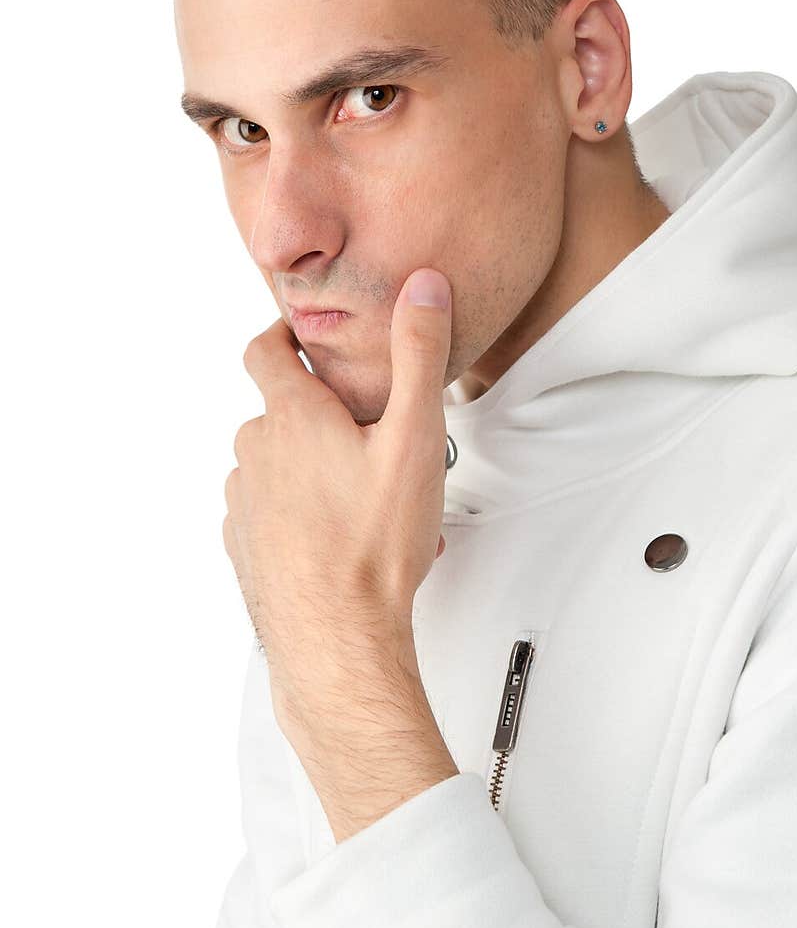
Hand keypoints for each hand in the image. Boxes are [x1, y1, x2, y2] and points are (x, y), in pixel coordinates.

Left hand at [222, 268, 452, 747]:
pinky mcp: (245, 546)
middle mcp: (255, 453)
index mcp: (291, 417)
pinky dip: (302, 515)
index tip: (303, 336)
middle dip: (321, 416)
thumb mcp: (415, 437)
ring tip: (370, 501)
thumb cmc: (373, 545)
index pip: (264, 350)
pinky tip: (346, 539)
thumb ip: (419, 355)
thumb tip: (422, 287)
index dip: (283, 334)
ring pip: (277, 466)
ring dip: (314, 470)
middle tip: (373, 438)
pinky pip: (271, 512)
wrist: (336, 640)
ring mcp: (244, 503)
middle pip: (279, 412)